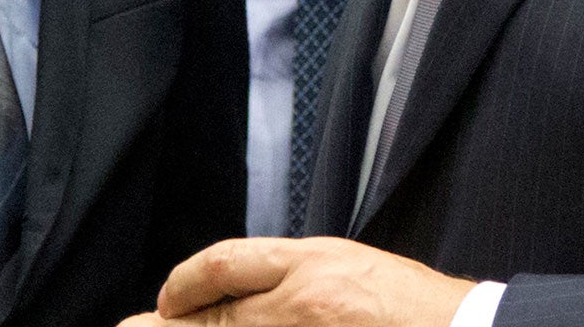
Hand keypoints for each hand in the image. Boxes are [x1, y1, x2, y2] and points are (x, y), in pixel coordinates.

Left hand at [118, 236, 474, 326]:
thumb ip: (297, 279)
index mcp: (313, 265)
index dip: (187, 282)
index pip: (228, 263)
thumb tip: (242, 290)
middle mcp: (302, 303)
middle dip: (167, 325)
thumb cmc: (416, 310)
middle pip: (215, 316)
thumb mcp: (351, 270)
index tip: (168, 297)